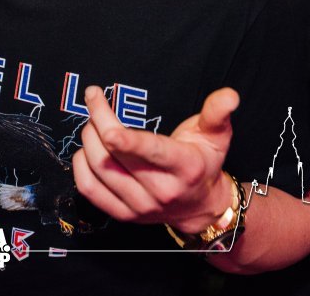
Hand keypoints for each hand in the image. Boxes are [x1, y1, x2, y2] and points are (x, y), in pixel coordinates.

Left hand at [72, 85, 239, 230]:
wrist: (200, 206)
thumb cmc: (203, 163)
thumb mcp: (216, 136)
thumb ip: (217, 112)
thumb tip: (229, 95)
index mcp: (185, 167)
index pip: (152, 152)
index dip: (127, 140)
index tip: (105, 121)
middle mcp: (162, 190)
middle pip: (116, 156)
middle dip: (98, 121)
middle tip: (95, 100)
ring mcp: (141, 206)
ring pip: (100, 170)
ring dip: (88, 139)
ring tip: (92, 122)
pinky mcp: (124, 214)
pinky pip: (89, 190)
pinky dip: (81, 165)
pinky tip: (87, 149)